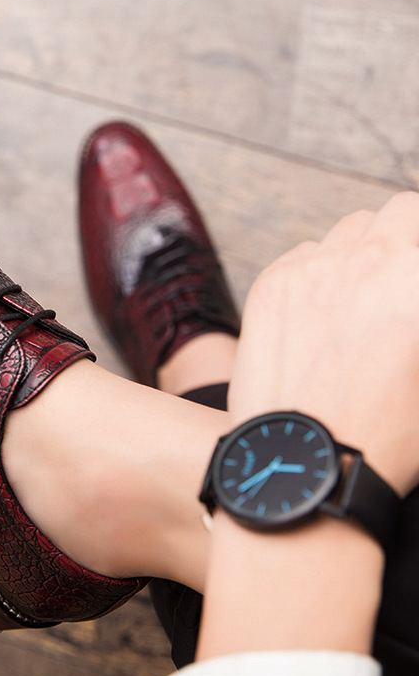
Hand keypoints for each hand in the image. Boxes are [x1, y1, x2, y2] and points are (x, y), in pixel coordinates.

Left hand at [229, 192, 418, 496]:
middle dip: (404, 240)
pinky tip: (319, 314)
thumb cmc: (388, 431)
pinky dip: (317, 272)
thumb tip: (407, 300)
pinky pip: (304, 255)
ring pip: (346, 232)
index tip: (413, 277)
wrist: (307, 460)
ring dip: (360, 253)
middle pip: (394, 215)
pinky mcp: (272, 285)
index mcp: (414, 279)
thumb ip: (414, 307)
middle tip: (399, 284)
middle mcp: (368, 261)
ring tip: (360, 301)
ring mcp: (314, 269)